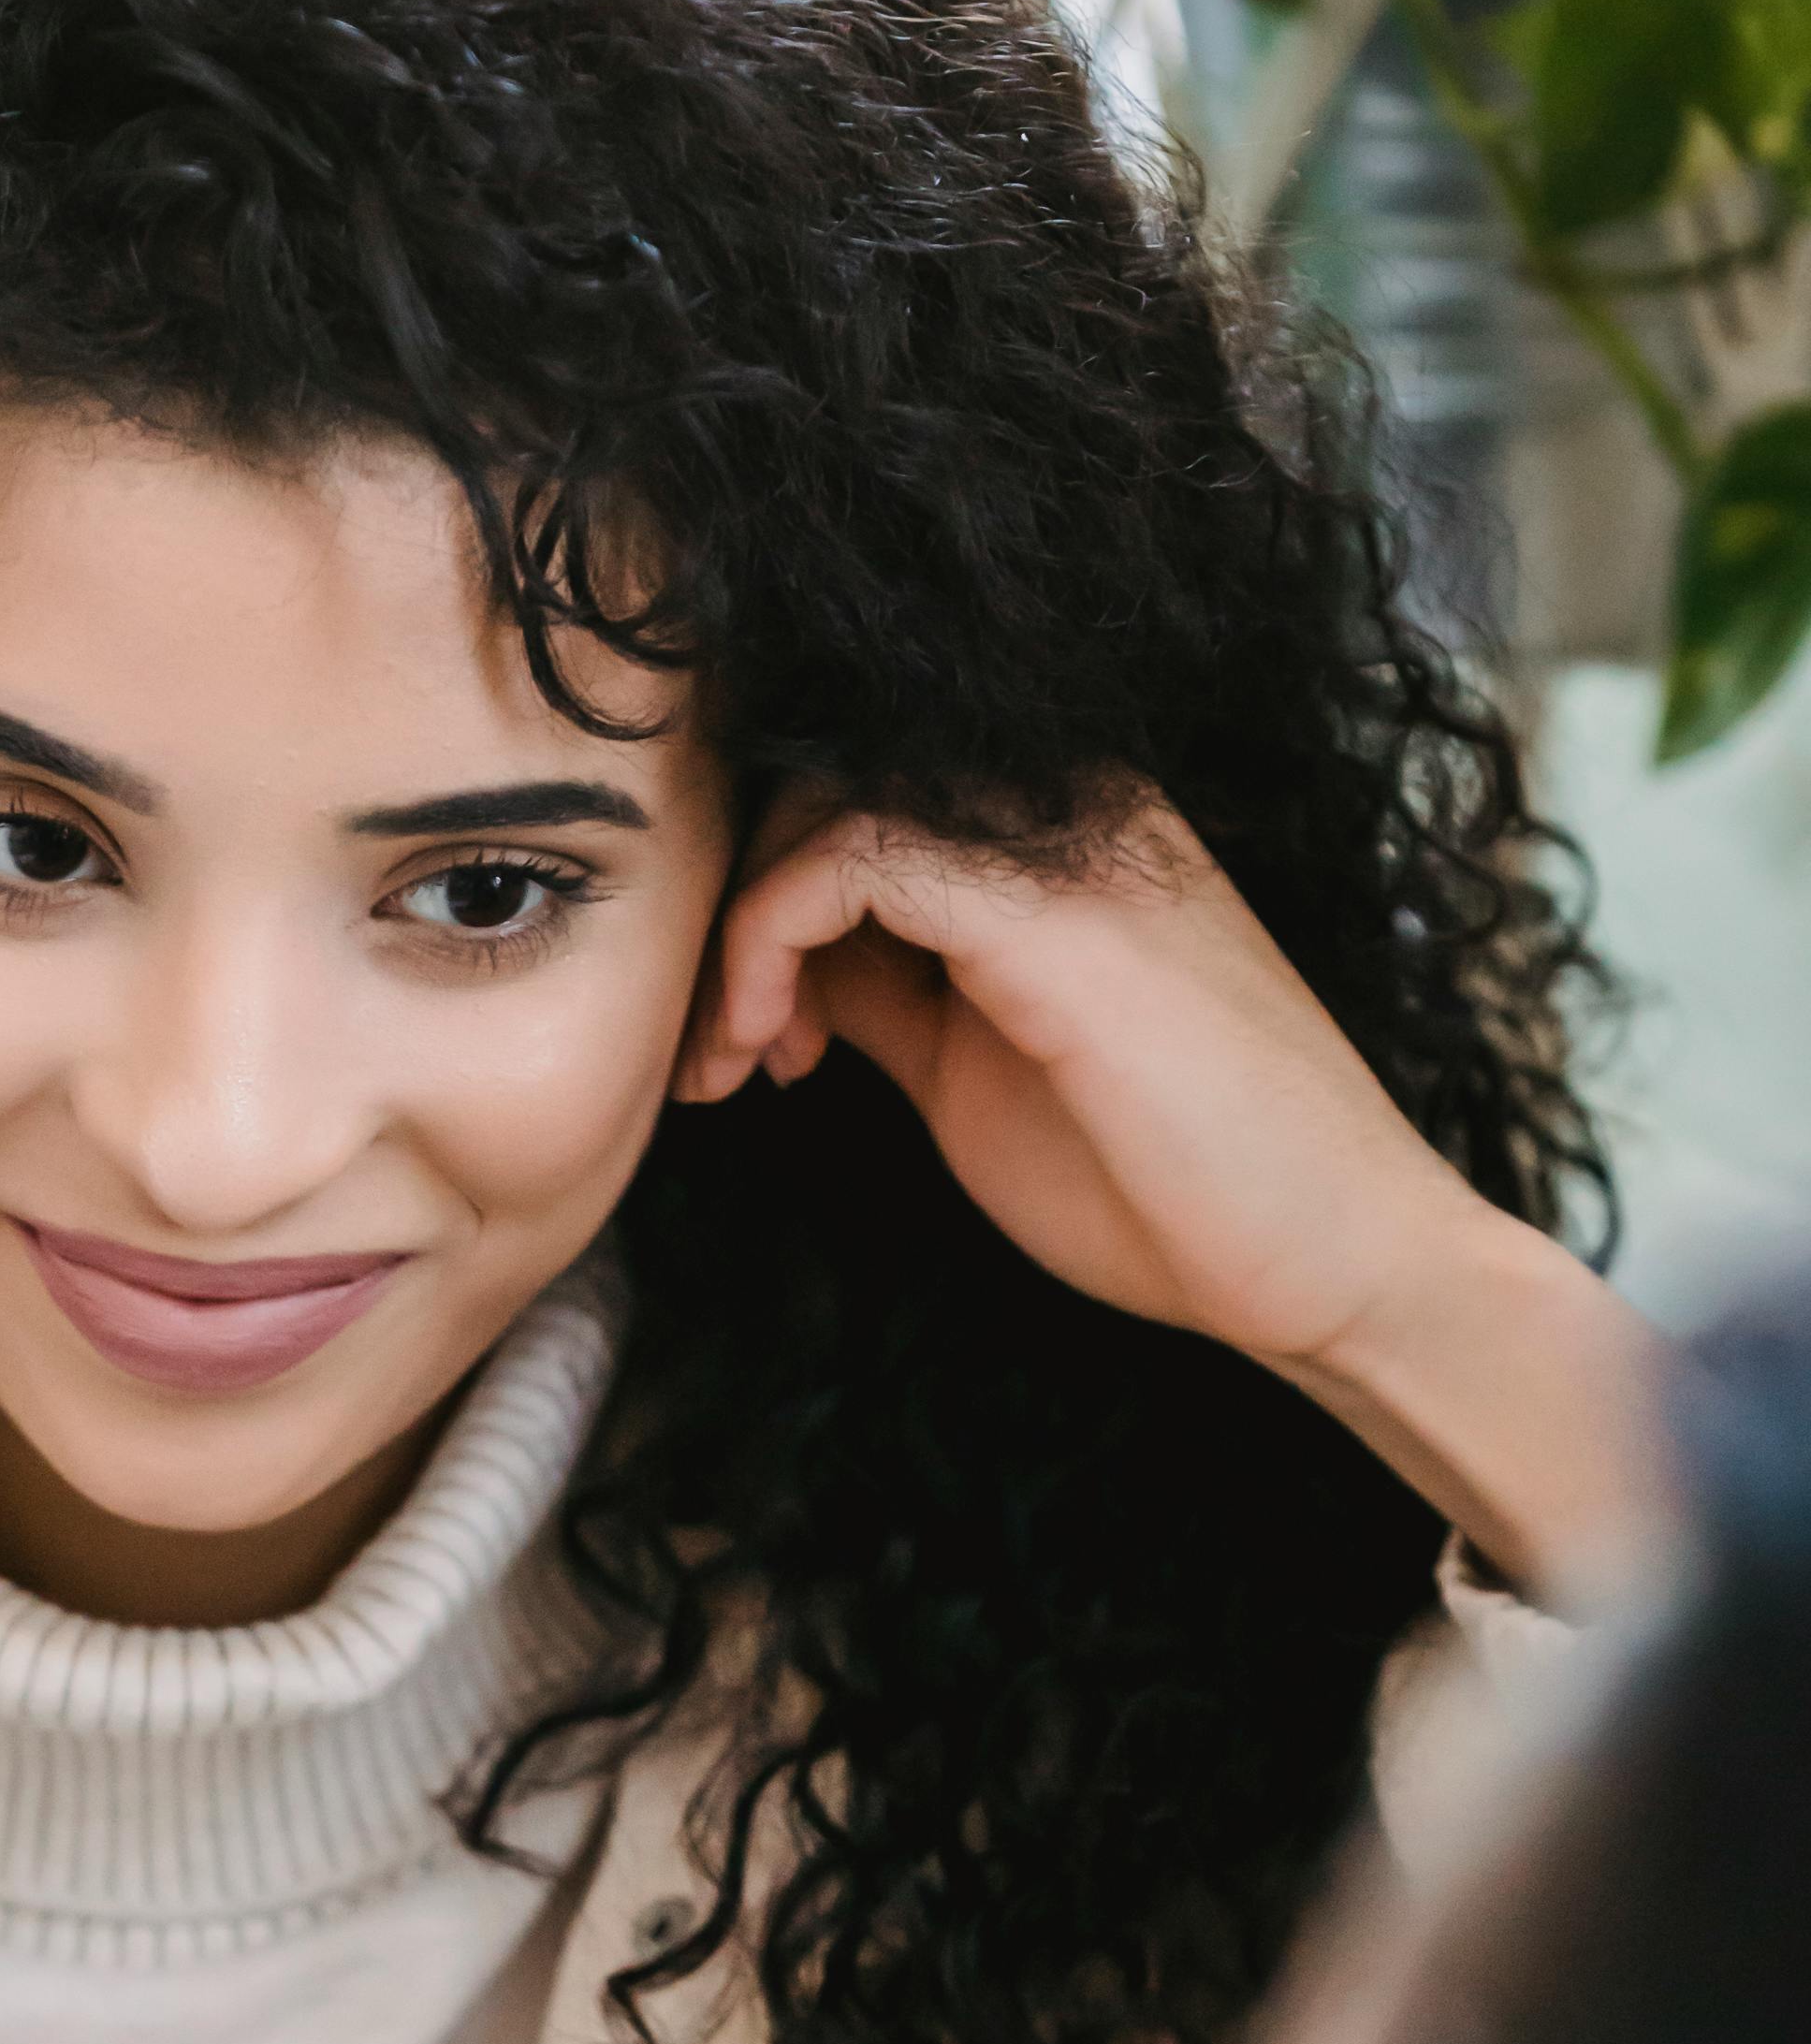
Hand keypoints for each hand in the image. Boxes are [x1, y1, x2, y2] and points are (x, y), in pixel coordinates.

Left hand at [673, 791, 1666, 1603]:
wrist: (1328, 1261)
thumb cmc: (1169, 1186)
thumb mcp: (976, 1073)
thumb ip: (891, 998)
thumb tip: (791, 967)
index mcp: (1061, 840)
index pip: (862, 799)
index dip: (765, 907)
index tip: (748, 1045)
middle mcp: (1071, 808)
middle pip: (830, 782)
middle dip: (733, 914)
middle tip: (716, 1058)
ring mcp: (1070, 848)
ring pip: (829, 802)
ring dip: (739, 935)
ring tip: (735, 1063)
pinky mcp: (1054, 912)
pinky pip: (854, 855)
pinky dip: (769, 940)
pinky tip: (772, 1045)